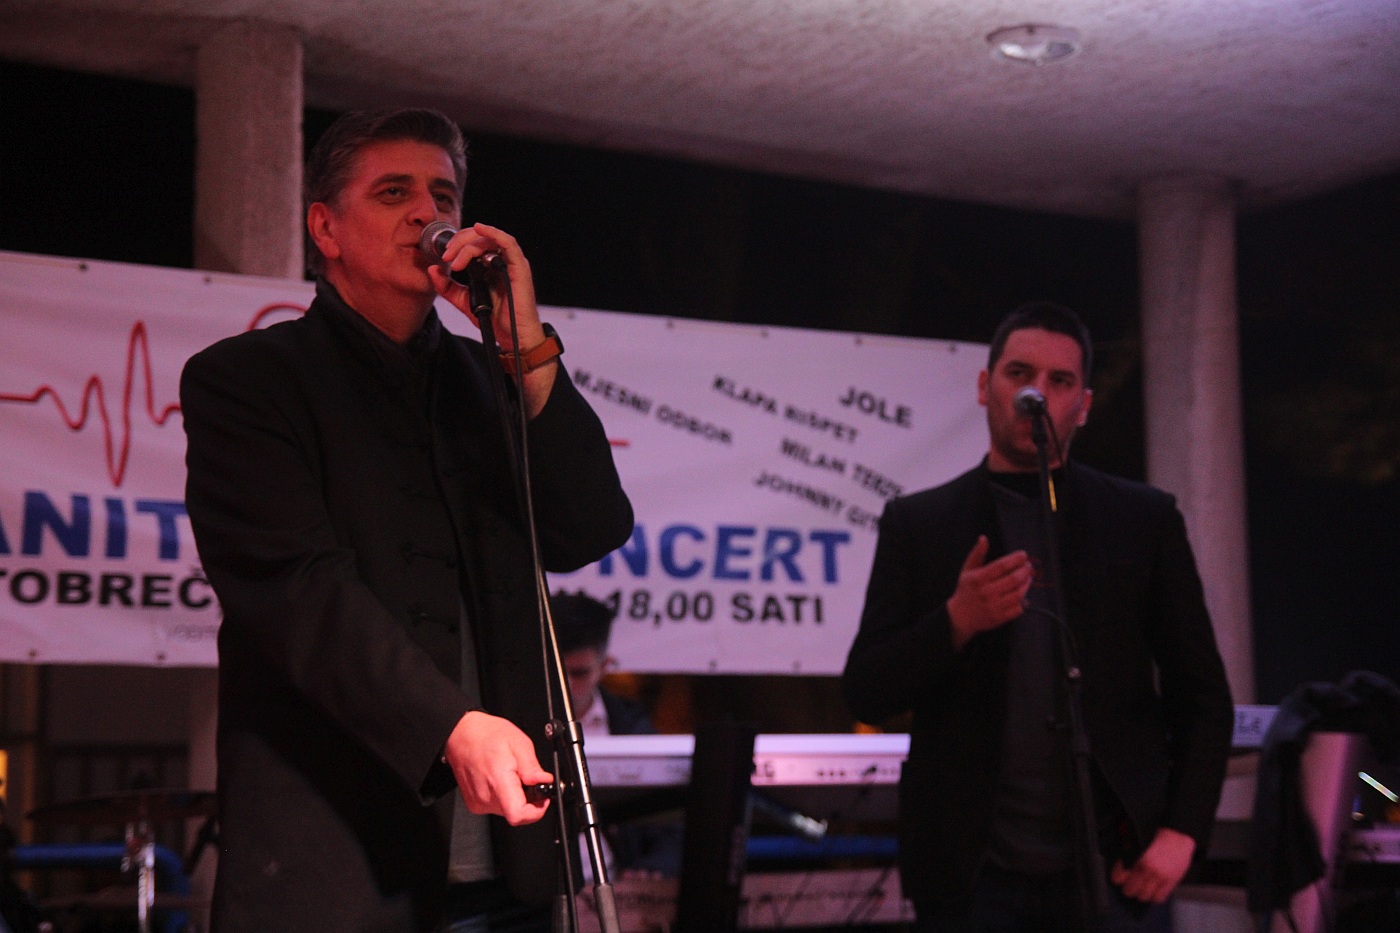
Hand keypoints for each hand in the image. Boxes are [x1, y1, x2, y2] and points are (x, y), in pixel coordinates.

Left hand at [428, 222, 555, 415]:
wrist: (513, 338)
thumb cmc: (495, 319)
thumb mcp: (464, 301)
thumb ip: (448, 287)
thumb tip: (433, 269)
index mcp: (490, 265)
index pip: (473, 243)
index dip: (456, 244)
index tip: (443, 258)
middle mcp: (501, 261)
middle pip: (479, 238)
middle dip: (459, 243)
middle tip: (447, 257)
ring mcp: (511, 263)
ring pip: (490, 239)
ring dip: (469, 243)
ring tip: (456, 258)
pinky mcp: (519, 268)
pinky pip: (509, 243)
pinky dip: (494, 233)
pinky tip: (480, 228)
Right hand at [443, 710, 553, 825]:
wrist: (462, 734)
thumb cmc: (487, 735)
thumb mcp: (519, 743)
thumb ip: (532, 767)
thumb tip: (544, 781)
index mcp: (498, 781)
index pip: (518, 815)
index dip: (536, 811)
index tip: (543, 799)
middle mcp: (485, 796)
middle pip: (515, 813)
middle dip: (528, 799)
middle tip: (527, 779)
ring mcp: (477, 802)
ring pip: (507, 810)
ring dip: (516, 797)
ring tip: (511, 775)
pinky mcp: (474, 803)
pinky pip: (496, 807)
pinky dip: (504, 796)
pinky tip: (501, 779)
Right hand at [945, 535, 1031, 648]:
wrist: (960, 617)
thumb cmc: (966, 590)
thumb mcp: (967, 570)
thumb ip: (977, 554)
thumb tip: (983, 538)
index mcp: (978, 578)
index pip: (1001, 566)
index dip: (1015, 559)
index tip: (1023, 555)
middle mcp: (986, 592)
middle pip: (1013, 579)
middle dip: (1025, 571)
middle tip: (1028, 566)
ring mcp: (994, 606)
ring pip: (1018, 594)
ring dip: (1027, 584)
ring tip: (1028, 578)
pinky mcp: (999, 618)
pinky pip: (1018, 609)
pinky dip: (1024, 601)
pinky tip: (1023, 595)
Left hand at [1110, 827, 1195, 903]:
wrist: (1177, 837)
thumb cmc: (1155, 837)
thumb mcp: (1135, 841)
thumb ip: (1126, 853)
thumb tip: (1120, 866)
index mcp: (1138, 860)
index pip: (1118, 878)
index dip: (1117, 878)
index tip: (1119, 877)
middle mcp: (1149, 871)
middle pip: (1130, 891)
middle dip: (1128, 887)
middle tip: (1130, 884)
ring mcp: (1161, 879)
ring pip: (1144, 897)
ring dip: (1141, 893)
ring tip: (1142, 888)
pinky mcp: (1172, 883)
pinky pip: (1159, 898)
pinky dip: (1154, 896)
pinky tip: (1153, 890)